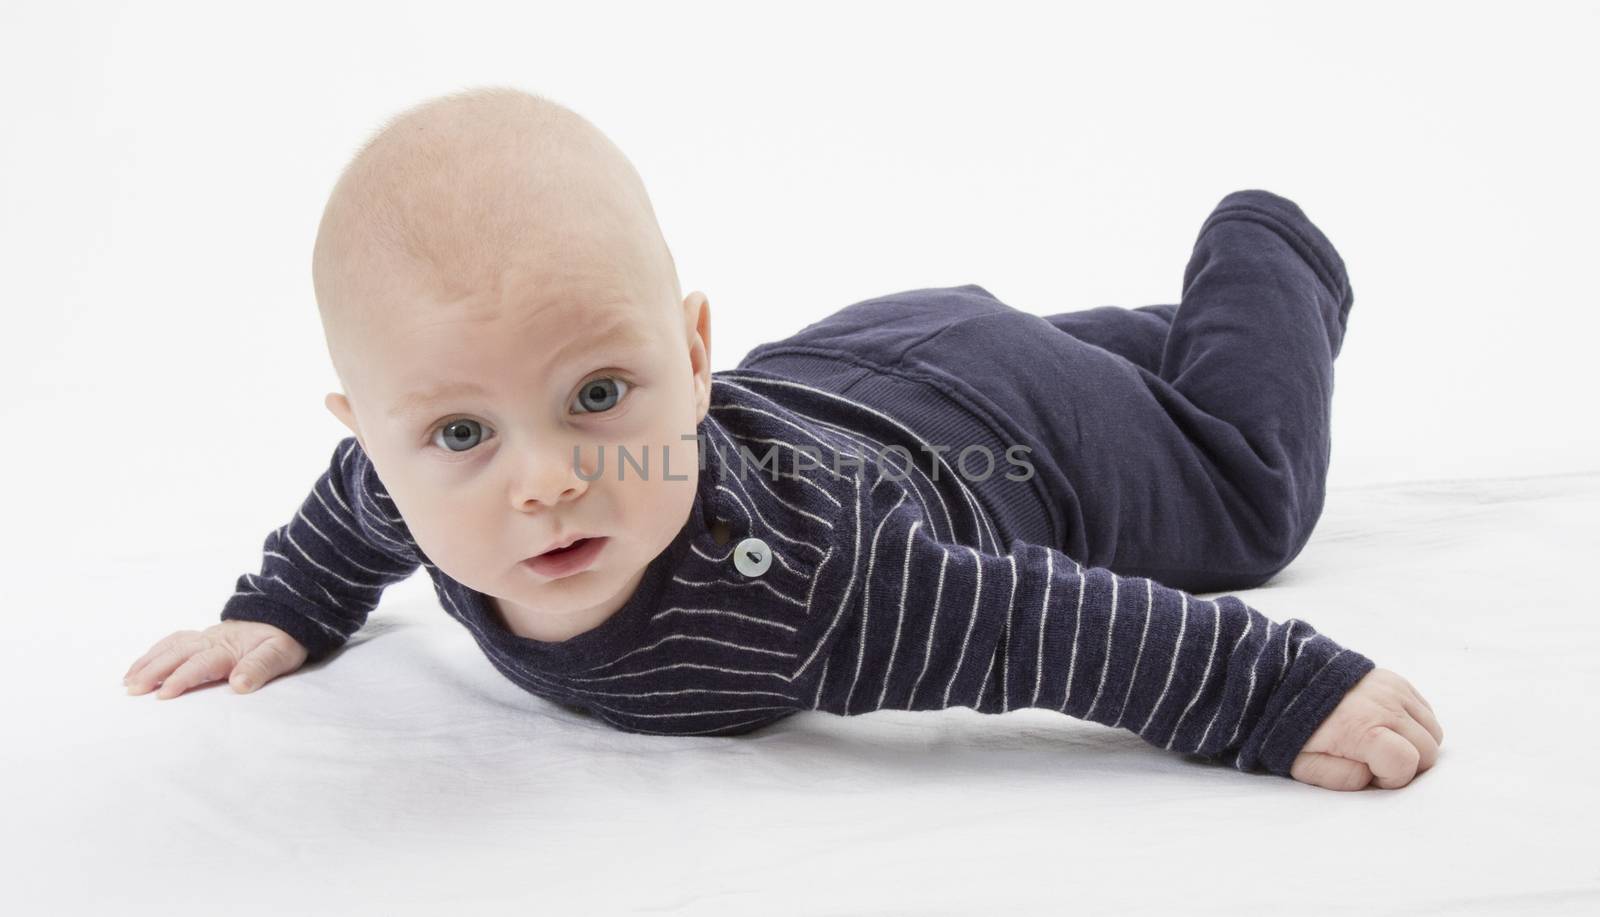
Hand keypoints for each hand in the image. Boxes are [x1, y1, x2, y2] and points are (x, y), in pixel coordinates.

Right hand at [123, 620, 308, 698]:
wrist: (285, 616)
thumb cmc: (283, 640)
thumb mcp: (281, 654)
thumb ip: (260, 668)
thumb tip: (239, 684)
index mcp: (229, 647)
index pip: (200, 664)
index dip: (181, 678)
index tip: (163, 694)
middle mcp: (212, 640)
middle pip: (177, 654)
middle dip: (153, 672)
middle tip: (132, 690)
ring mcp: (204, 637)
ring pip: (170, 647)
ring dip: (148, 663)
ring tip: (128, 682)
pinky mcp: (201, 638)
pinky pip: (172, 642)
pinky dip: (153, 653)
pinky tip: (139, 666)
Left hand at [1289, 667, 1443, 789]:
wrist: (1285, 682)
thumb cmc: (1293, 727)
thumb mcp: (1306, 765)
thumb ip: (1343, 779)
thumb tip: (1373, 776)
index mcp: (1363, 729)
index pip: (1407, 762)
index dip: (1392, 777)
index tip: (1370, 772)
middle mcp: (1385, 706)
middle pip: (1428, 750)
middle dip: (1407, 764)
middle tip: (1375, 760)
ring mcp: (1393, 690)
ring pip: (1432, 731)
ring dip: (1414, 744)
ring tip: (1381, 743)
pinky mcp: (1396, 681)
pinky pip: (1425, 712)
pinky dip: (1414, 725)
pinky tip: (1386, 727)